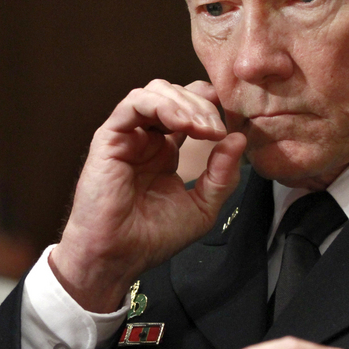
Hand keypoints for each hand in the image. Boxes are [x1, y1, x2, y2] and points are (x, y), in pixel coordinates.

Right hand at [50, 79, 245, 311]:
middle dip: (203, 106)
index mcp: (166, 151)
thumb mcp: (203, 207)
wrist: (118, 257)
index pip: (189, 110)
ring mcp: (128, 136)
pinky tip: (181, 124)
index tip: (230, 124)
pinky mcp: (110, 137)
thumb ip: (222, 174)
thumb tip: (239, 138)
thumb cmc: (152, 237)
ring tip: (202, 128)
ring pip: (156, 91)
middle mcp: (146, 138)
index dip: (211, 108)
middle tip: (217, 131)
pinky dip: (162, 105)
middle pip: (177, 95)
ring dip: (185, 103)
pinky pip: (134, 103)